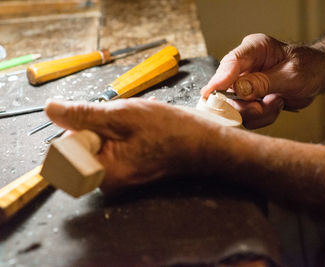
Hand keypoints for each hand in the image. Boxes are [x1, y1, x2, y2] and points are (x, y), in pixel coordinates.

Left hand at [45, 99, 211, 192]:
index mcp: (102, 172)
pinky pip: (111, 147)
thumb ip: (83, 114)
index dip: (80, 127)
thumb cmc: (168, 130)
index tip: (104, 121)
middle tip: (124, 119)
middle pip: (81, 145)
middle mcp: (106, 180)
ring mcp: (117, 176)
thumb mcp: (122, 115)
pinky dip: (120, 133)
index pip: (66, 148)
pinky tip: (138, 127)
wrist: (200, 143)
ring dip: (111, 125)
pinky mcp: (126, 169)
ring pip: (98, 143)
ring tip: (135, 122)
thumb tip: (50, 109)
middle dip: (98, 124)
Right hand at [201, 33, 324, 128]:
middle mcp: (243, 66)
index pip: (230, 63)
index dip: (219, 80)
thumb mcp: (291, 74)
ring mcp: (243, 83)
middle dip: (246, 105)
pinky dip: (261, 116)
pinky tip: (275, 104)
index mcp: (253, 49)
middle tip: (265, 105)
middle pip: (227, 91)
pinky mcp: (246, 98)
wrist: (317, 76)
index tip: (209, 94)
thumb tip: (239, 89)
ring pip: (236, 108)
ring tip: (277, 102)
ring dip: (257, 112)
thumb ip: (264, 82)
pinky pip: (245, 116)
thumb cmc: (308, 67)